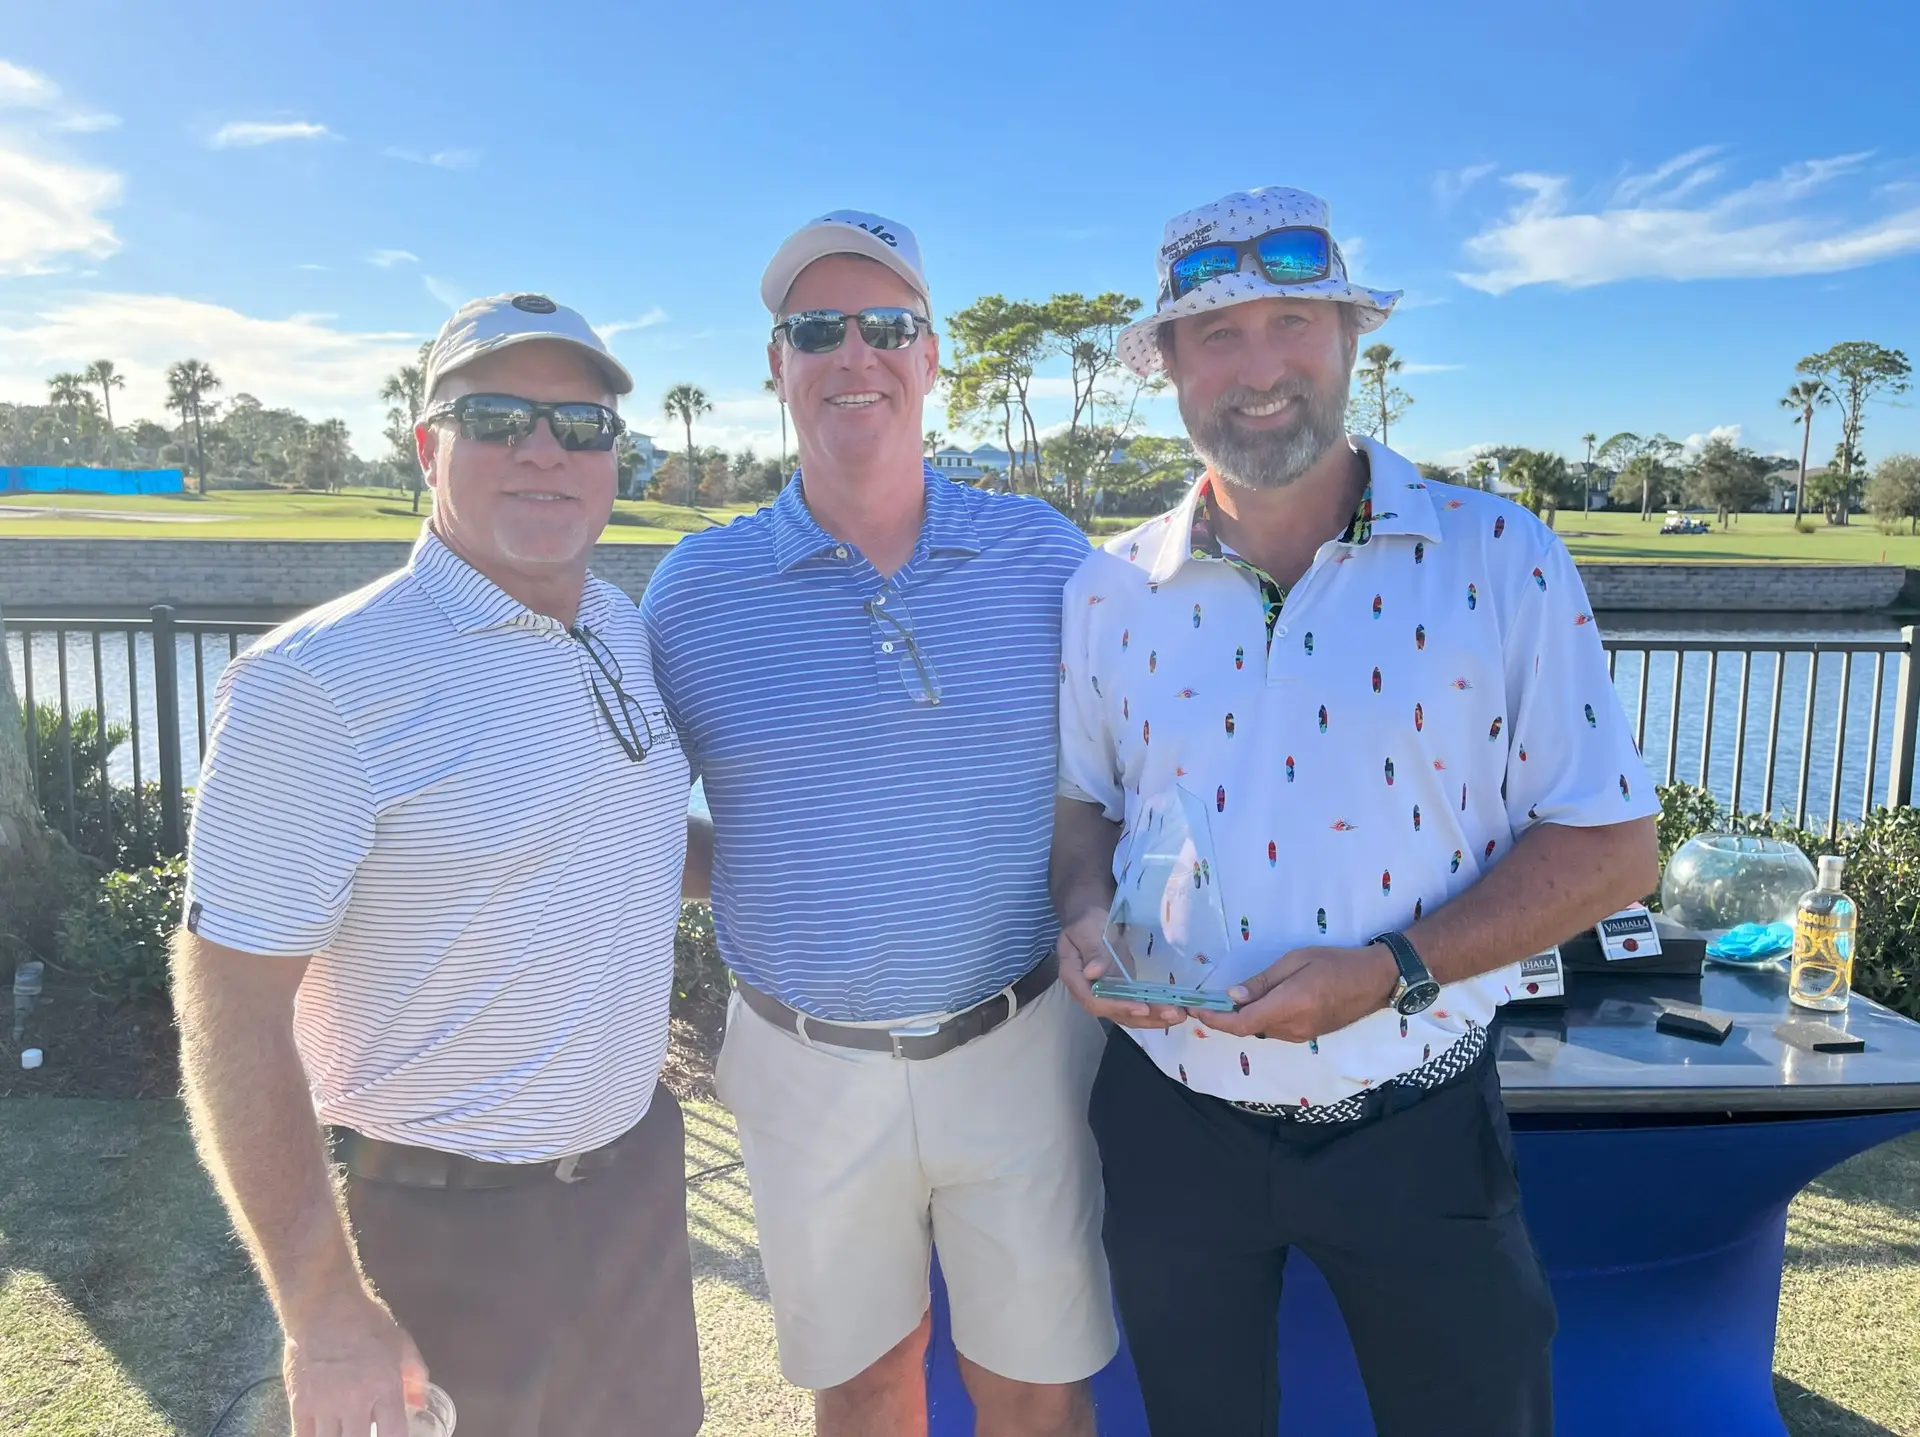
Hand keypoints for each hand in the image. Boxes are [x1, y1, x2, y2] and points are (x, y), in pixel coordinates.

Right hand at [283, 1287, 428, 1436]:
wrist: (323, 1306)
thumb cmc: (366, 1322)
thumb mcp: (401, 1343)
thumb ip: (415, 1375)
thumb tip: (419, 1403)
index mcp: (385, 1386)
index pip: (394, 1434)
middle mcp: (355, 1400)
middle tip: (365, 1432)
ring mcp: (325, 1404)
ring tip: (347, 1431)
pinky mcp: (299, 1404)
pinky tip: (324, 1435)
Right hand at [1057, 907, 1187, 1029]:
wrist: (1092, 918)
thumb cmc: (1087, 921)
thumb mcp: (1086, 930)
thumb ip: (1091, 951)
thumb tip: (1092, 973)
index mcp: (1074, 978)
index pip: (1094, 1001)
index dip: (1118, 1006)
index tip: (1141, 1008)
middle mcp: (1089, 993)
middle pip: (1115, 1013)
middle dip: (1144, 1017)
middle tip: (1171, 1014)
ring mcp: (1106, 995)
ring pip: (1128, 1015)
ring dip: (1153, 1018)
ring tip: (1178, 1015)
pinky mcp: (1121, 992)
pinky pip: (1136, 1007)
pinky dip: (1154, 1011)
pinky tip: (1174, 1011)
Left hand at [1196, 944, 1397, 1042]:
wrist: (1376, 980)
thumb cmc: (1337, 962)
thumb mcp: (1296, 960)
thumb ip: (1264, 981)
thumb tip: (1233, 996)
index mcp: (1289, 1006)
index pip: (1242, 1023)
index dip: (1215, 1020)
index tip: (1196, 1010)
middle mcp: (1293, 1027)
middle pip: (1249, 1028)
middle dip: (1226, 1017)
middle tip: (1207, 1000)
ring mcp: (1302, 1035)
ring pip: (1262, 1030)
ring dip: (1244, 1017)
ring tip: (1230, 998)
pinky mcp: (1309, 1035)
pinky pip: (1276, 1029)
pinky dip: (1261, 1018)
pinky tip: (1257, 1002)